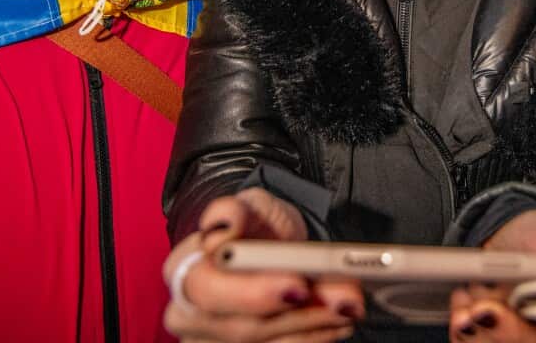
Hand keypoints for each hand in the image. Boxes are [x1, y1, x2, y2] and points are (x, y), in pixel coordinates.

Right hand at [162, 188, 362, 341]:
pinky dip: (313, 339)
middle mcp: (189, 315)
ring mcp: (212, 341)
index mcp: (183, 271)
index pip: (208, 289)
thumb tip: (224, 227)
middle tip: (346, 299)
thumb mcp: (250, 206)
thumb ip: (235, 210)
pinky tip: (339, 323)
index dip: (252, 292)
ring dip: (315, 328)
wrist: (263, 251)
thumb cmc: (253, 229)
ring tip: (352, 306)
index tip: (299, 285)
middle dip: (301, 315)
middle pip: (242, 328)